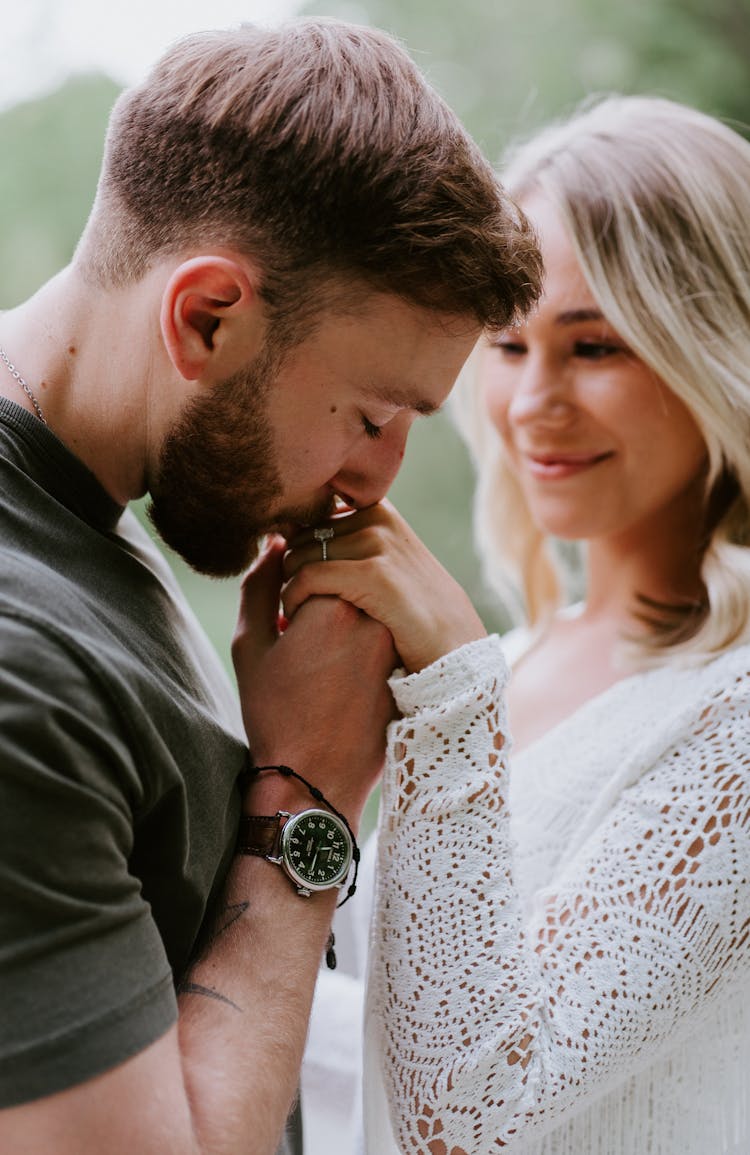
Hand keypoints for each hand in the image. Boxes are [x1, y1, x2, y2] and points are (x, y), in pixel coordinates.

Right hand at [231, 537, 397, 826]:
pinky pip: (383, 631)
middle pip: (347, 575)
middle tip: (303, 638)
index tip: (285, 619)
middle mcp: (374, 617)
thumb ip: (260, 584)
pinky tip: (344, 675)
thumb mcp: (252, 645)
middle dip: (324, 591)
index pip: (316, 558)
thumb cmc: (274, 714)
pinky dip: (364, 639)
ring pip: (367, 602)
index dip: (294, 583)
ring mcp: (396, 642)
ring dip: (347, 612)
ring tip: (323, 658)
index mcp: (334, 605)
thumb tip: (276, 544)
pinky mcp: (406, 663)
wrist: (314, 781)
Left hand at [282, 501, 486, 672]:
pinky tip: (294, 618)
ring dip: (287, 586)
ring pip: (298, 555)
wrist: (456, 651)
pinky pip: (307, 577)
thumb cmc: (414, 615)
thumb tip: (285, 533)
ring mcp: (379, 543)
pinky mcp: (375, 574)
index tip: (292, 580)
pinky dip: (292, 598)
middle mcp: (379, 517)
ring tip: (295, 613)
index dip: (294, 548)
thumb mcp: (386, 567)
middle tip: (293, 602)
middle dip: (289, 569)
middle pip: (300, 535)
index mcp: (379, 510)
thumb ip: (348, 544)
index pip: (309, 515)